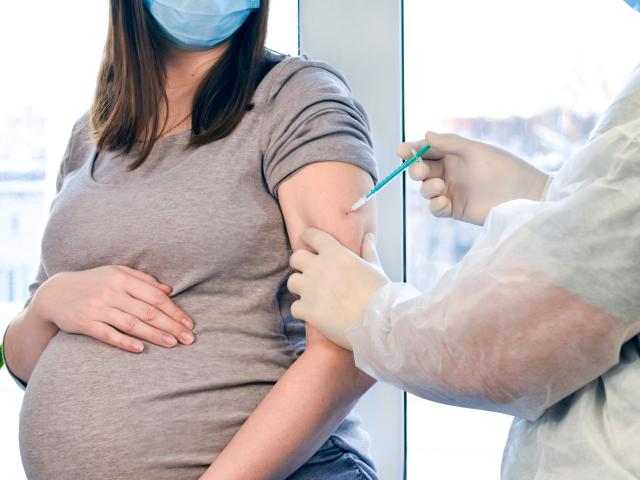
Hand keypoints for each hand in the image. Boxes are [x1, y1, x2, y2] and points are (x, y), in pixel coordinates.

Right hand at [30, 265, 194, 352]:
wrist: (55, 293)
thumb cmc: (94, 283)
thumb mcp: (118, 274)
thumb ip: (144, 280)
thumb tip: (169, 290)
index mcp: (123, 278)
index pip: (155, 296)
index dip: (174, 311)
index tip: (189, 324)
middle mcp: (112, 292)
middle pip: (148, 311)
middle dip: (171, 326)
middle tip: (188, 339)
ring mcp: (98, 308)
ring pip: (131, 323)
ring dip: (154, 335)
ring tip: (172, 344)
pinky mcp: (84, 322)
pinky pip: (107, 334)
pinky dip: (124, 341)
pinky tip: (140, 349)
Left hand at [287, 229, 389, 349]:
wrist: (379, 322)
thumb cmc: (380, 294)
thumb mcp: (375, 267)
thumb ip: (368, 250)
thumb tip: (368, 236)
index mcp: (335, 253)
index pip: (311, 236)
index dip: (308, 238)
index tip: (309, 243)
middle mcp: (318, 267)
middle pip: (295, 258)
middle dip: (300, 265)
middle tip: (309, 274)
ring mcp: (310, 289)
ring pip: (291, 282)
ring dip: (300, 288)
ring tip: (312, 296)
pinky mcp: (307, 310)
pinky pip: (294, 307)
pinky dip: (302, 311)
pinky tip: (313, 314)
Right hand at [400, 132, 549, 224]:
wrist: (525, 195)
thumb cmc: (504, 168)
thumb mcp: (476, 151)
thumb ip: (450, 143)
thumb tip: (425, 135)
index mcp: (454, 154)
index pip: (426, 150)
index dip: (411, 150)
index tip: (401, 151)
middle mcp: (450, 172)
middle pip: (421, 170)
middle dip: (416, 169)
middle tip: (421, 171)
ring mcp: (451, 191)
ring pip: (425, 190)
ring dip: (427, 188)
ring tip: (439, 186)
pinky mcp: (455, 210)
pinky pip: (436, 209)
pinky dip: (435, 206)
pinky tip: (443, 202)